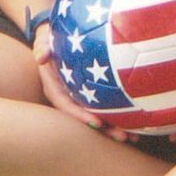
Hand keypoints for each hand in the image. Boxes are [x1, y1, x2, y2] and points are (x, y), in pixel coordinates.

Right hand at [31, 20, 137, 142]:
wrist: (57, 37)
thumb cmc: (49, 39)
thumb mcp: (43, 41)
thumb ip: (42, 47)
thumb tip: (40, 57)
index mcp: (55, 89)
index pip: (67, 106)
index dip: (80, 116)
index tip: (97, 123)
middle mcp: (68, 98)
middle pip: (85, 118)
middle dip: (103, 129)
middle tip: (122, 137)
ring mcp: (80, 98)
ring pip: (97, 117)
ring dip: (114, 128)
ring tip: (133, 138)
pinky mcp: (90, 94)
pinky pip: (104, 108)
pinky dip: (118, 117)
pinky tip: (135, 125)